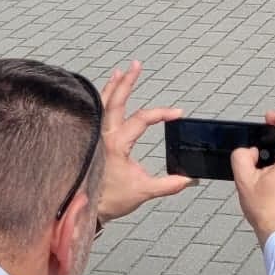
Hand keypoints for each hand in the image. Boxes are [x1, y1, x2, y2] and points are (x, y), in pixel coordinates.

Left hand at [91, 62, 191, 225]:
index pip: (142, 119)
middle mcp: (103, 136)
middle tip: (136, 65)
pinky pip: (95, 114)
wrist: (83, 209)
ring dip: (112, 87)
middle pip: (115, 101)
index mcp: (117, 144)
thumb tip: (190, 179)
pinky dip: (102, 100)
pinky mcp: (90, 141)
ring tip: (120, 71)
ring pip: (101, 104)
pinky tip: (106, 93)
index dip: (161, 113)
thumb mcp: (142, 192)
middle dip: (127, 82)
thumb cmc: (110, 199)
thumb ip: (168, 184)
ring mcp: (94, 136)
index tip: (178, 113)